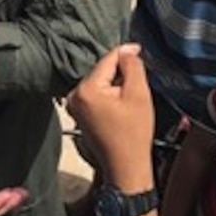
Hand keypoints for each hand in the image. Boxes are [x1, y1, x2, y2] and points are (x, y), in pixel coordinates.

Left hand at [66, 45, 154, 190]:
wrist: (125, 165)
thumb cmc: (133, 133)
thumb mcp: (138, 94)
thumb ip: (132, 66)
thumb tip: (128, 50)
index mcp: (86, 89)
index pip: (108, 60)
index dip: (126, 54)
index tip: (141, 50)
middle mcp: (75, 95)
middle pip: (102, 71)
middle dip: (120, 73)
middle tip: (139, 83)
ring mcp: (74, 105)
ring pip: (100, 82)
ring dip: (115, 84)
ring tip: (131, 98)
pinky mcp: (79, 113)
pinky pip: (96, 94)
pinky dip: (109, 95)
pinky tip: (121, 107)